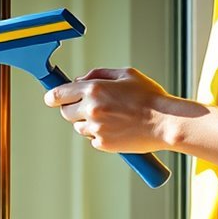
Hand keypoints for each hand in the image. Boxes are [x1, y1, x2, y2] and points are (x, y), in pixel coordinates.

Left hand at [42, 67, 176, 152]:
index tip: (51, 98)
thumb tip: (79, 80)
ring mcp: (95, 128)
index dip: (52, 96)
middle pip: (64, 112)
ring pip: (77, 126)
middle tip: (88, 106)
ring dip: (86, 122)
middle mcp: (91, 110)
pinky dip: (99, 134)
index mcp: (94, 90)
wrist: (166, 123)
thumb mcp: (126, 74)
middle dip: (72, 108)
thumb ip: (98, 74)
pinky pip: (91, 138)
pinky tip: (117, 128)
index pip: (58, 94)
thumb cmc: (149, 97)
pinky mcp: (102, 144)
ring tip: (110, 117)